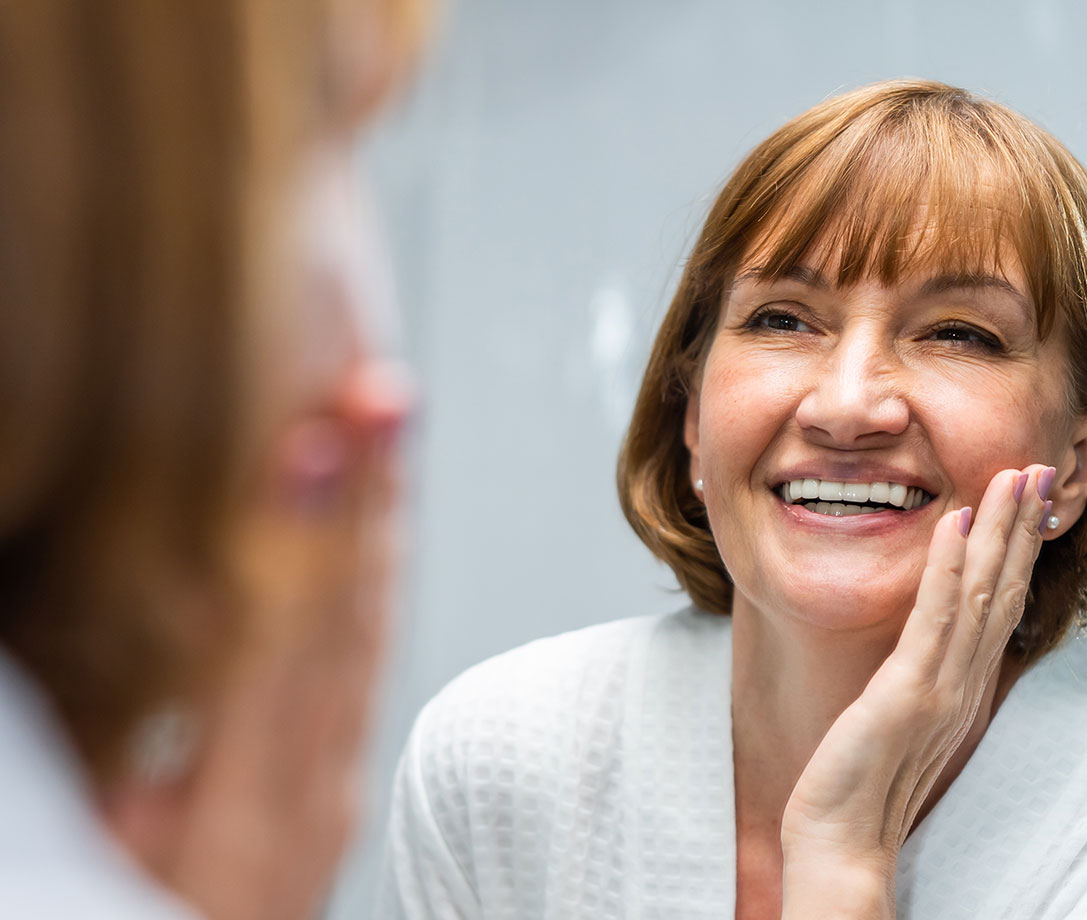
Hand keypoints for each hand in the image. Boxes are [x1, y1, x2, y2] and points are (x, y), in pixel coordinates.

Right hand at [164, 362, 411, 919]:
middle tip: (382, 397)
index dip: (297, 546)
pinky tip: (377, 520)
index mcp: (239, 820)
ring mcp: (333, 783)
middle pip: (344, 626)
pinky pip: (365, 663)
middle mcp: (309, 792)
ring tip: (390, 427)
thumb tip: (154, 668)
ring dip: (381, 521)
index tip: (312, 448)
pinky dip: (371, 578)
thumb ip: (127, 776)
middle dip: (365, 500)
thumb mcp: (104, 869)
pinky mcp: (337, 779)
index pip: (277, 657)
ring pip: (367, 633)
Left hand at [778, 465, 1054, 918]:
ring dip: (997, 531)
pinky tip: (953, 525)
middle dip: (1020, 526)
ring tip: (1010, 477)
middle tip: (1037, 469)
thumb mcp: (903, 718)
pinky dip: (945, 568)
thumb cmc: (862, 781)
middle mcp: (964, 683)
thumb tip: (926, 640)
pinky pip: (932, 619)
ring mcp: (941, 688)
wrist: (840, 840)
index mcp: (963, 686)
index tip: (1027, 500)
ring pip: (979, 594)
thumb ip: (922, 677)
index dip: (1016, 550)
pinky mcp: (907, 694)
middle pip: (1003, 590)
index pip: (999, 604)